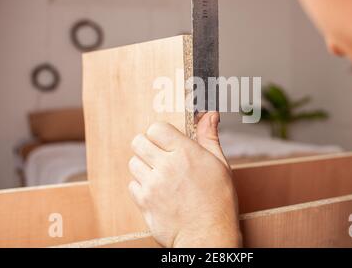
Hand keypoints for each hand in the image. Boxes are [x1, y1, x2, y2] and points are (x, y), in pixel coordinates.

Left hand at [128, 112, 241, 247]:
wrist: (209, 236)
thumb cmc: (218, 201)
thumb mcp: (219, 164)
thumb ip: (209, 136)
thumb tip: (210, 114)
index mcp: (186, 152)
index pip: (156, 128)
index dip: (160, 134)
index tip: (166, 141)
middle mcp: (167, 166)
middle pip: (138, 142)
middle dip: (147, 146)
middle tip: (159, 157)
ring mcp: (153, 185)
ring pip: (133, 163)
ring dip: (143, 167)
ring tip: (160, 177)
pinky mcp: (144, 202)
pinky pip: (132, 185)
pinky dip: (141, 187)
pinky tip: (157, 193)